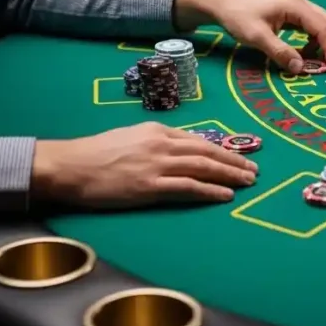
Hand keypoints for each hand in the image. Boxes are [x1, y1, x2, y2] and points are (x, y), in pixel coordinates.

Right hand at [31, 123, 257, 206]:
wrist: (71, 165)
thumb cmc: (96, 153)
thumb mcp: (131, 137)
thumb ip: (156, 142)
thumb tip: (179, 150)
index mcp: (158, 130)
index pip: (198, 140)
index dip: (222, 149)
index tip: (238, 156)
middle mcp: (162, 143)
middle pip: (207, 152)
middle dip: (234, 160)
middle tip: (254, 169)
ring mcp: (157, 164)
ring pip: (203, 167)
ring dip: (230, 175)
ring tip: (248, 181)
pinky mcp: (150, 186)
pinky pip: (188, 187)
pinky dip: (210, 191)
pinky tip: (226, 195)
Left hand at [174, 0, 325, 73]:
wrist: (221, 2)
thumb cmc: (238, 16)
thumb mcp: (257, 37)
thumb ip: (280, 52)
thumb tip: (301, 69)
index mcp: (296, 6)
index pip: (324, 28)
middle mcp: (301, 3)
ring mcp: (297, 5)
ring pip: (322, 23)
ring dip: (325, 43)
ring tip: (318, 63)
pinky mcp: (291, 11)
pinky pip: (311, 25)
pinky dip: (314, 40)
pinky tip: (305, 52)